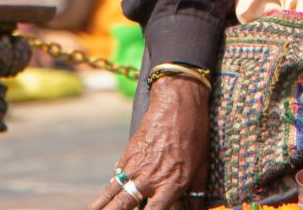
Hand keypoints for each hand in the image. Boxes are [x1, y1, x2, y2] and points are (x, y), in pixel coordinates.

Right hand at [89, 76, 209, 209]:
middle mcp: (150, 178)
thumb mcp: (202, 167)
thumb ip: (198, 194)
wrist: (177, 104)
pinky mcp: (128, 154)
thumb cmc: (195, 135)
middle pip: (123, 205)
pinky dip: (110, 189)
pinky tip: (104, 198)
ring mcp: (135, 166)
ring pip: (112, 192)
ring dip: (100, 205)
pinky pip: (116, 176)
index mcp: (171, 185)